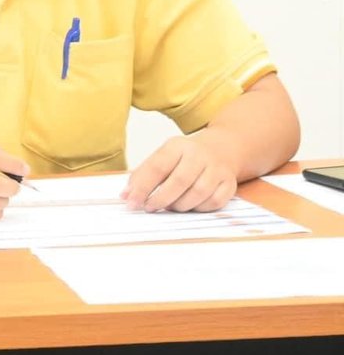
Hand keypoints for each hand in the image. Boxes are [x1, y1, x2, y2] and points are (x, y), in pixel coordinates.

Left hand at [122, 134, 238, 212]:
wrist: (221, 149)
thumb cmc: (184, 157)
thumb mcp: (162, 157)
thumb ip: (143, 175)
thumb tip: (126, 196)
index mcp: (177, 146)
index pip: (157, 167)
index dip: (142, 187)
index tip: (131, 202)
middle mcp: (199, 155)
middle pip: (179, 182)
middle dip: (160, 199)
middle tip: (150, 207)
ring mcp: (217, 169)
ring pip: (198, 194)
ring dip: (179, 205)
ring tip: (169, 206)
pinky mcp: (230, 183)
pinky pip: (214, 202)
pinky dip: (199, 208)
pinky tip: (190, 205)